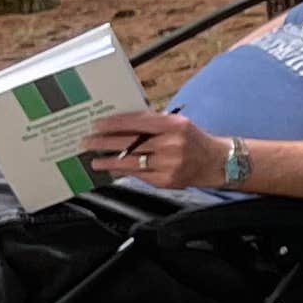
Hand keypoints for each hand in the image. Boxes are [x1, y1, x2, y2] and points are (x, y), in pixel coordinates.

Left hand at [84, 110, 219, 190]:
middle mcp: (171, 144)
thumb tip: (122, 121)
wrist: (214, 161)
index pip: (137, 123)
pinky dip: (123, 171)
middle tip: (88, 143)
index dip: (114, 124)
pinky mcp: (166, 180)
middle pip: (130, 143)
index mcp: (173, 125)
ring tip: (95, 161)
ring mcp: (168, 164)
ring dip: (109, 162)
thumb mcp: (177, 123)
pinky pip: (139, 175)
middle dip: (104, 143)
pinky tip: (113, 169)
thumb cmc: (191, 139)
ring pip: (131, 162)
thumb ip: (153, 121)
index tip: (97, 124)